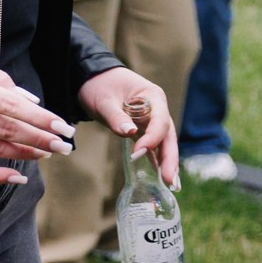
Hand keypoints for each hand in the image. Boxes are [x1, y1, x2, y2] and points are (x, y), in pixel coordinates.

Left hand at [77, 67, 177, 186]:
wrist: (90, 78)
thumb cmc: (98, 85)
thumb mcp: (104, 100)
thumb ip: (116, 116)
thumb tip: (131, 134)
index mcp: (152, 96)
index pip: (159, 121)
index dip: (152, 139)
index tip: (137, 153)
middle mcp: (157, 108)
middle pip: (167, 135)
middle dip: (169, 158)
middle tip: (169, 180)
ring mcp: (151, 119)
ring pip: (163, 142)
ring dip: (166, 162)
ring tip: (171, 184)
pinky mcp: (142, 128)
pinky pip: (152, 145)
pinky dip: (156, 159)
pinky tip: (161, 176)